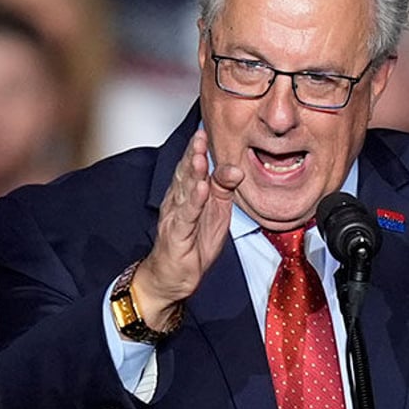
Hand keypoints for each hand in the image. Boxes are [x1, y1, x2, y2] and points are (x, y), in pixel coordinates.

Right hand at [132, 129, 243, 328]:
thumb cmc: (192, 244)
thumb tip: (237, 169)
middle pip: (185, 175)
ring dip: (191, 174)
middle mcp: (177, 203)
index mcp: (186, 195)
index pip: (191, 168)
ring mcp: (175, 219)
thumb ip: (223, 190)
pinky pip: (185, 217)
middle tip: (200, 135)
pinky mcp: (177, 237)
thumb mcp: (215, 214)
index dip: (197, 149)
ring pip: (183, 193)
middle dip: (192, 154)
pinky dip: (193, 203)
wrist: (172, 278)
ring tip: (199, 157)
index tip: (205, 130)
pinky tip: (200, 190)